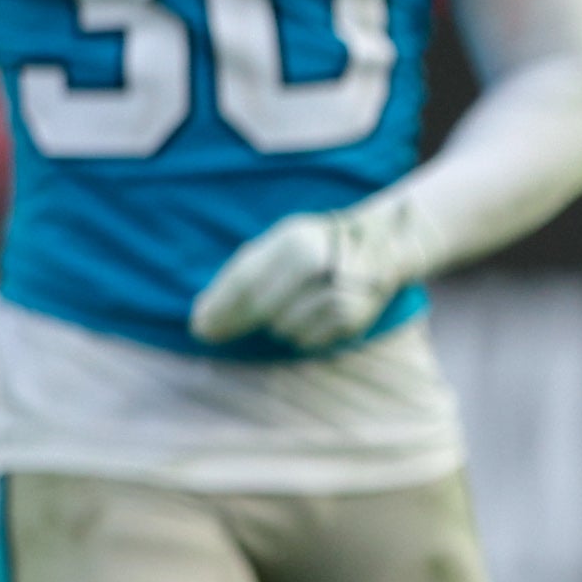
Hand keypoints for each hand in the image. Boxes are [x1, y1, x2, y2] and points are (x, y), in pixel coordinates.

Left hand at [190, 195, 424, 349]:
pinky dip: (300, 333)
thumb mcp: (282, 241)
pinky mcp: (353, 320)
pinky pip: (307, 340)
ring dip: (275, 324)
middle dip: (233, 322)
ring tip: (288, 305)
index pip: (248, 281)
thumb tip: (204, 313)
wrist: (383, 244)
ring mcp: (338, 295)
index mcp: (297, 241)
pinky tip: (309, 316)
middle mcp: (320, 267)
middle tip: (209, 334)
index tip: (197, 326)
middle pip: (261, 309)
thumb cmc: (318, 243)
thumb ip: (246, 271)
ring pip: (282, 328)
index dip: (220, 307)